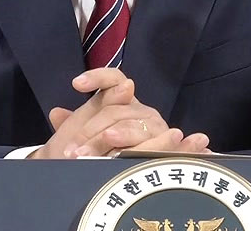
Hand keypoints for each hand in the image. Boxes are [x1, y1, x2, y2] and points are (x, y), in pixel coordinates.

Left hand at [29, 68, 210, 158]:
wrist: (129, 173)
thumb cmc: (105, 153)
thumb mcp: (86, 139)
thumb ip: (73, 126)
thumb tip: (56, 113)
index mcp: (122, 102)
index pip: (113, 80)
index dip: (97, 77)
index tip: (76, 85)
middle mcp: (141, 110)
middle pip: (115, 111)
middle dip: (92, 131)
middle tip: (75, 151)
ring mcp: (157, 127)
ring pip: (133, 129)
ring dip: (119, 138)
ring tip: (108, 141)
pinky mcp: (170, 146)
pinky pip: (169, 145)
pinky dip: (182, 144)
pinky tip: (193, 141)